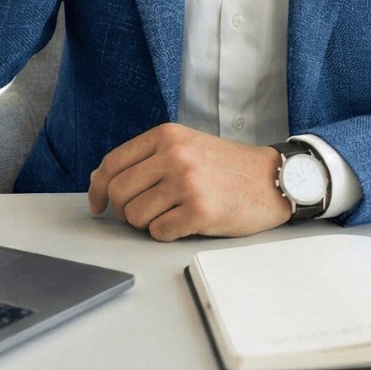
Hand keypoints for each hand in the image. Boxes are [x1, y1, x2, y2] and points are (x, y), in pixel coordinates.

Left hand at [87, 123, 290, 241]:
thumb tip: (102, 181)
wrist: (273, 179)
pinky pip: (159, 232)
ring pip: (135, 216)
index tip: (97, 205)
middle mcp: (174, 155)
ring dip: (147, 223)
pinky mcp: (200, 210)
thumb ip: (147, 158)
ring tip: (170, 215)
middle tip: (142, 215)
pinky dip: (166, 234)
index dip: (98, 189)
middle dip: (124, 211)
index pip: (113, 163)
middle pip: (118, 193)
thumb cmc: (228, 167)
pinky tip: (185, 223)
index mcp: (167, 136)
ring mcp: (187, 182)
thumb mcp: (186, 146)